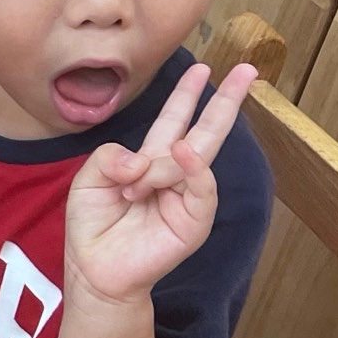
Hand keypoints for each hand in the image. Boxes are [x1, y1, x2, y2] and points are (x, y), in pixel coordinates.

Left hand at [65, 62, 256, 307]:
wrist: (95, 269)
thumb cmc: (92, 225)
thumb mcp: (89, 178)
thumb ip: (110, 156)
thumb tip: (143, 159)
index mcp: (149, 160)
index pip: (174, 120)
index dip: (186, 95)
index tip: (202, 68)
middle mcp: (174, 175)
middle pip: (205, 130)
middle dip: (226, 101)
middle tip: (248, 69)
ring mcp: (188, 197)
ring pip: (190, 158)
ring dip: (162, 165)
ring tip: (133, 186)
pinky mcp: (195, 220)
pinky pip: (202, 188)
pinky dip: (194, 168)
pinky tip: (183, 153)